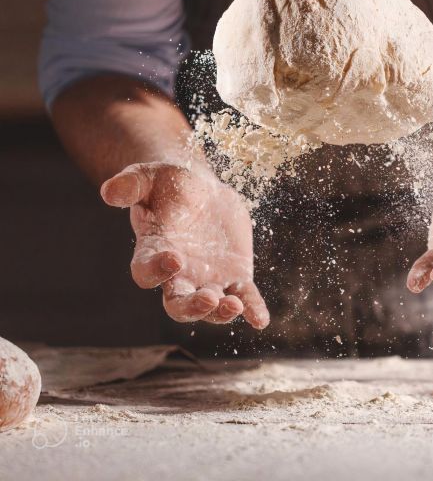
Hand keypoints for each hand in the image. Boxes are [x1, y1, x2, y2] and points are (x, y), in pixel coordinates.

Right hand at [101, 162, 268, 327]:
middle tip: (208, 298)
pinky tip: (260, 319)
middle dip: (193, 306)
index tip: (174, 259)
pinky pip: (244, 296)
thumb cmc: (169, 183)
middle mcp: (178, 275)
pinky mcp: (235, 275)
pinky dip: (253, 308)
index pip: (147, 271)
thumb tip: (109, 191)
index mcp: (153, 251)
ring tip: (235, 306)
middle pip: (179, 304)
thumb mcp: (149, 176)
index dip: (157, 270)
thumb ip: (130, 184)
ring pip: (212, 306)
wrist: (201, 189)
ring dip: (222, 311)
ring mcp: (208, 279)